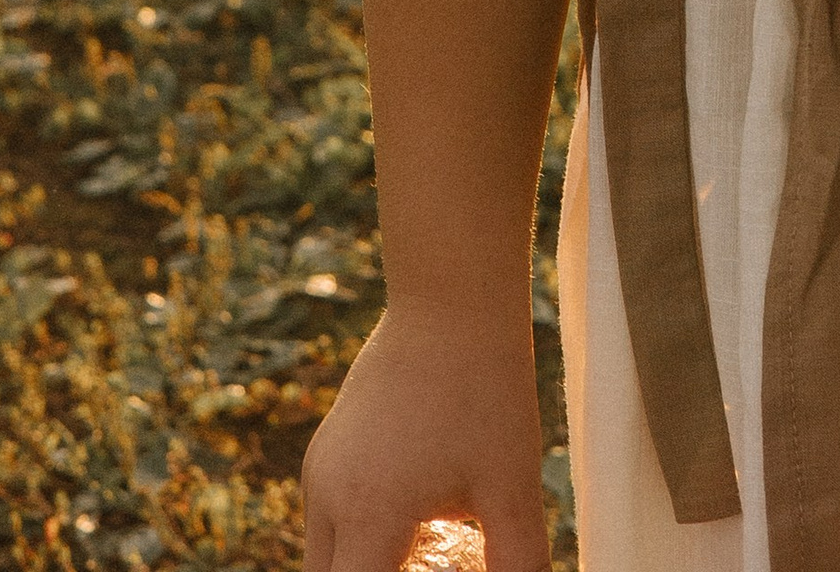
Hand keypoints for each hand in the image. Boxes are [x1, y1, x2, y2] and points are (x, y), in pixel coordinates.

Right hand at [301, 302, 547, 570]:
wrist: (453, 294)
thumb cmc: (487, 385)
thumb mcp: (512, 485)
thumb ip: (518, 560)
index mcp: (368, 512)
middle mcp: (327, 494)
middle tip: (428, 564)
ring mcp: (321, 466)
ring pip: (325, 551)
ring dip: (366, 561)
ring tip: (426, 552)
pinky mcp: (329, 445)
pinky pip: (331, 516)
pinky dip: (363, 534)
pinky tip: (420, 518)